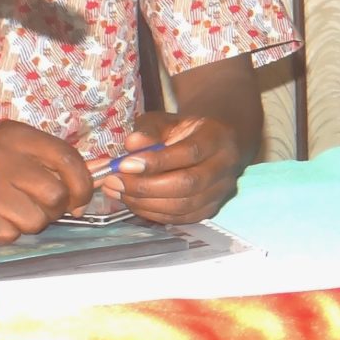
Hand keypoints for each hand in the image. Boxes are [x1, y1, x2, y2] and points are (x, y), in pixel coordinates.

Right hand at [0, 120, 95, 243]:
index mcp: (17, 137)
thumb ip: (55, 161)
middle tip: (44, 204)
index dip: (82, 184)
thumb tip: (92, 187)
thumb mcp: (19, 148)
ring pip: (37, 220)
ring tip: (15, 208)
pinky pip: (12, 234)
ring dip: (33, 220)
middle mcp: (2, 159)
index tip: (81, 198)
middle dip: (57, 207)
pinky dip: (10, 230)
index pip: (67, 159)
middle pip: (55, 194)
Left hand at [95, 111, 245, 222]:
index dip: (156, 162)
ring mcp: (220, 192)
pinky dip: (153, 213)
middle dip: (146, 187)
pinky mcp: (211, 210)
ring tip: (118, 193)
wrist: (212, 145)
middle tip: (114, 183)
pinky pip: (181, 218)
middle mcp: (224, 167)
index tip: (123, 165)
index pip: (189, 153)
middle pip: (187, 184)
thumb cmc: (183, 131)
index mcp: (217, 138)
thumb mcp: (165, 121)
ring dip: (145, 203)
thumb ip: (148, 130)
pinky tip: (133, 203)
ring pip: (183, 205)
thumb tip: (131, 145)